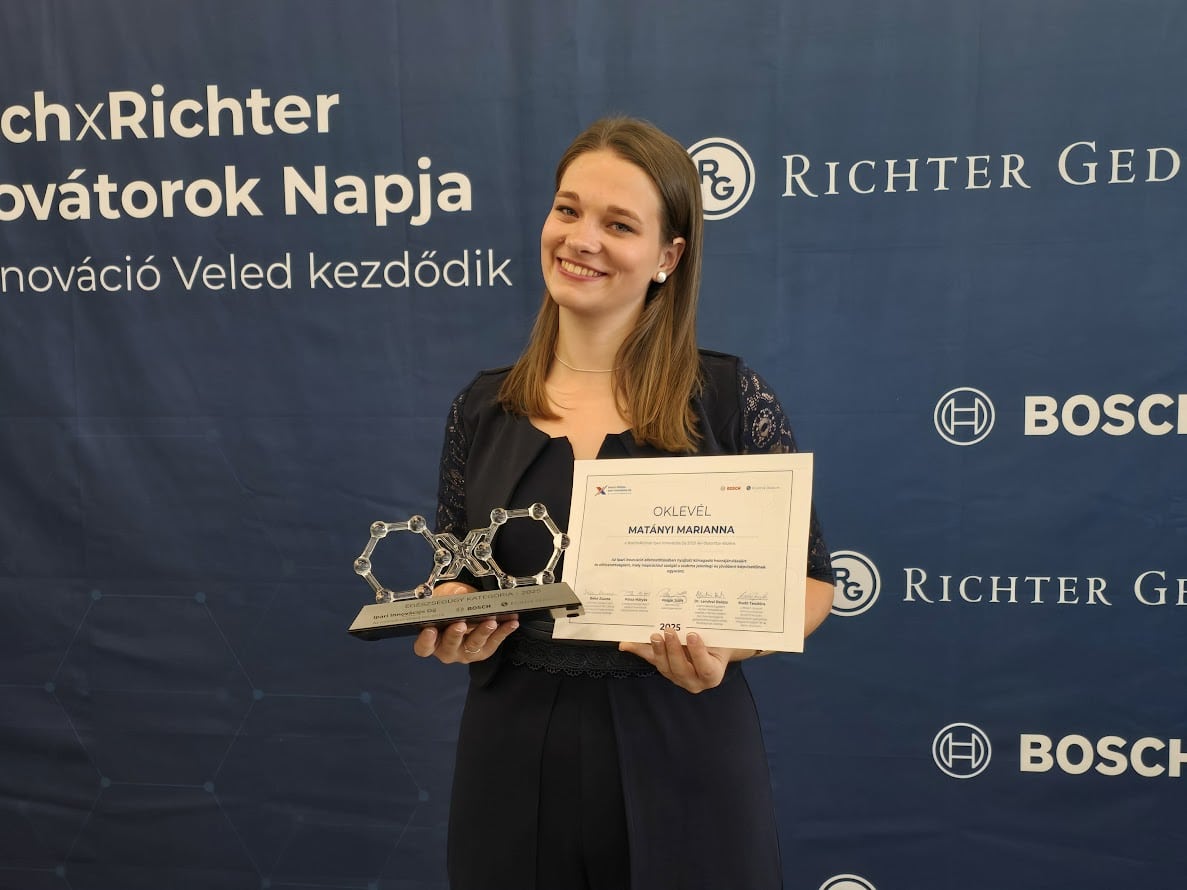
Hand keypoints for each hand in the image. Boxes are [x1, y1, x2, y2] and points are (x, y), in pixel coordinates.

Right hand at [411, 582, 518, 663]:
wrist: (464, 605)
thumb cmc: (449, 603)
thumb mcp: (444, 595)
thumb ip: (448, 595)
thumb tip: (458, 594)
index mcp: (431, 639)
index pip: (423, 646)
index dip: (426, 640)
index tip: (430, 630)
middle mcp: (447, 649)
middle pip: (449, 647)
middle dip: (454, 635)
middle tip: (461, 625)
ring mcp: (465, 652)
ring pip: (473, 645)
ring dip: (482, 632)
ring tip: (490, 622)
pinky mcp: (483, 650)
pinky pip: (493, 643)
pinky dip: (503, 631)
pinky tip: (510, 622)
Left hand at [618, 632, 756, 693]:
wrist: (716, 648)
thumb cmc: (720, 642)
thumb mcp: (720, 639)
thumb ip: (712, 635)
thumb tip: (700, 620)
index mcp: (712, 675)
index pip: (706, 668)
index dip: (698, 653)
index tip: (692, 635)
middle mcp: (694, 681)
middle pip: (681, 670)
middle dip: (673, 650)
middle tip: (669, 631)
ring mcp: (677, 678)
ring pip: (665, 667)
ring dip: (658, 650)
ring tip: (654, 635)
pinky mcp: (665, 669)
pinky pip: (651, 660)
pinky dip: (638, 650)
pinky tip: (625, 644)